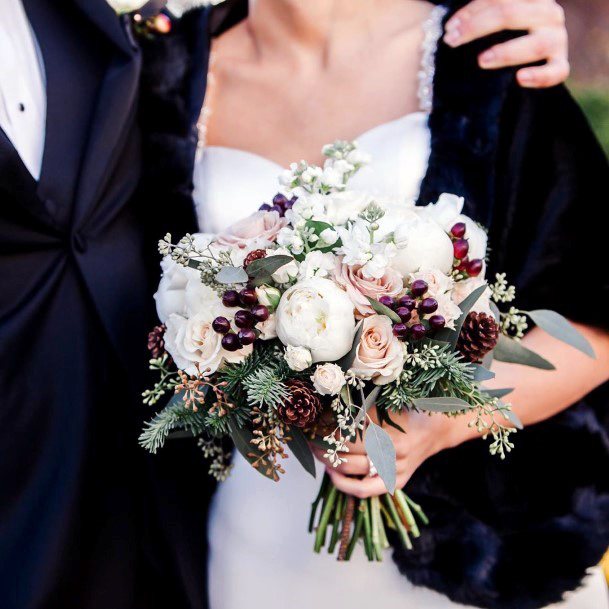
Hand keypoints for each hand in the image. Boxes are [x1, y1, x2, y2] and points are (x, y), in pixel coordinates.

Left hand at [312, 408, 466, 498]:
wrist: (437, 428)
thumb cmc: (410, 409)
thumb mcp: (387, 404)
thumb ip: (362, 407)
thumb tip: (328, 407)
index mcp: (388, 431)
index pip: (346, 433)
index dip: (325, 428)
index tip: (311, 423)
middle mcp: (391, 453)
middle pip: (345, 451)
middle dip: (322, 444)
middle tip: (307, 438)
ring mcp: (394, 470)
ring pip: (351, 469)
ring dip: (328, 461)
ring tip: (316, 452)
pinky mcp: (396, 482)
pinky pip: (365, 490)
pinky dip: (345, 485)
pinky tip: (332, 475)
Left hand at [444, 0, 569, 87]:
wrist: (530, 60)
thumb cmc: (502, 36)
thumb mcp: (492, 22)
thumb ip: (479, 16)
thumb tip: (451, 28)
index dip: (472, 12)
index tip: (449, 29)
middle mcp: (548, 14)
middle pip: (513, 14)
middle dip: (478, 27)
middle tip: (454, 41)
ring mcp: (557, 39)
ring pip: (536, 44)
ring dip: (507, 52)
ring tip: (482, 60)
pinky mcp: (560, 65)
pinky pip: (557, 72)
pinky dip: (540, 76)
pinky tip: (520, 78)